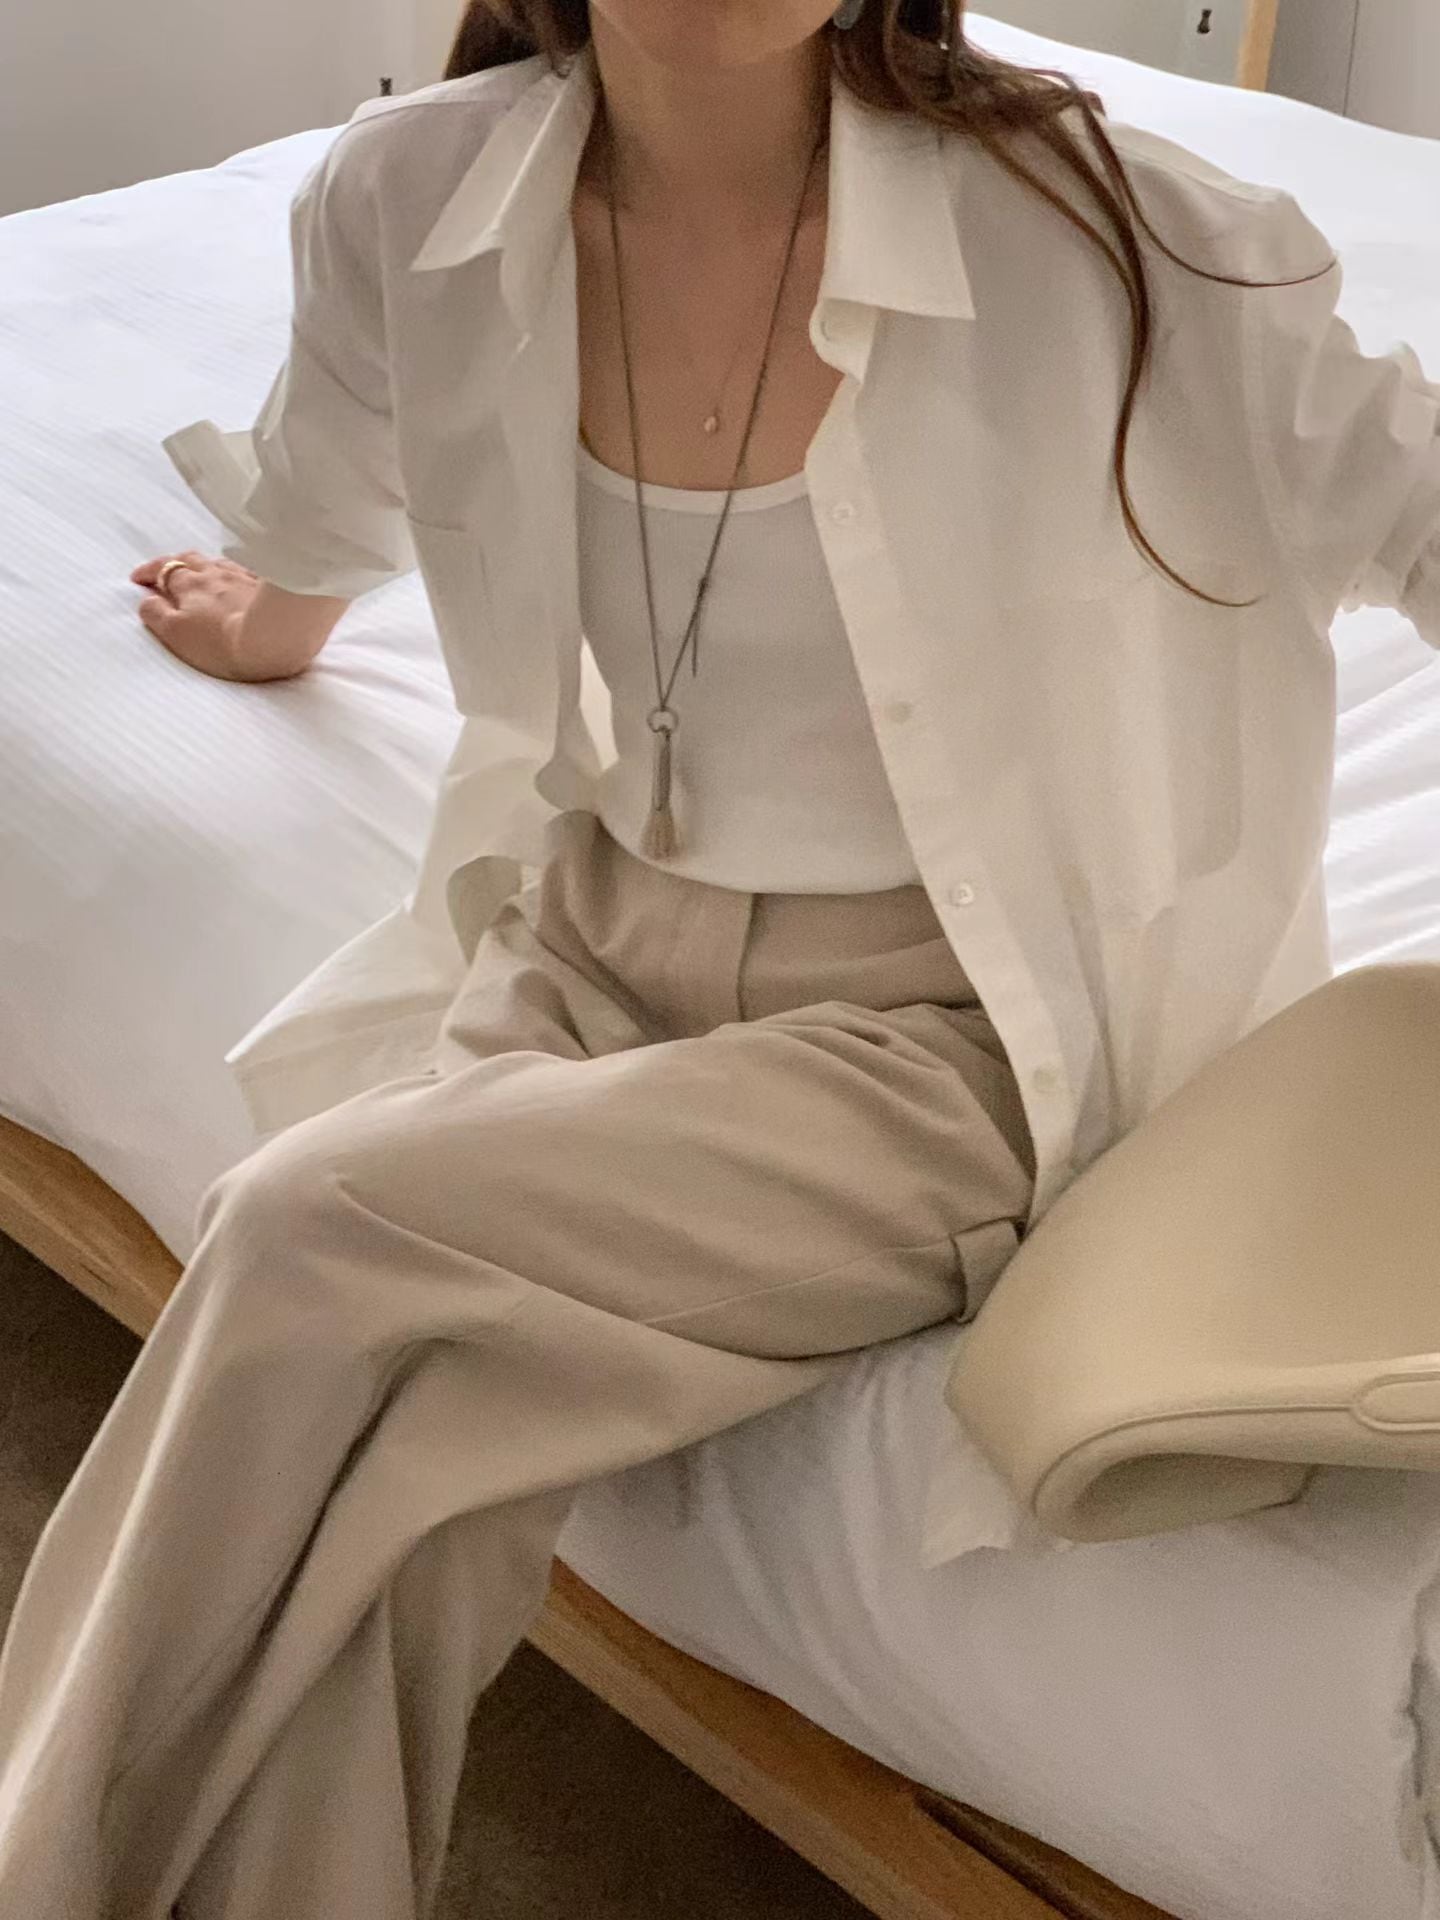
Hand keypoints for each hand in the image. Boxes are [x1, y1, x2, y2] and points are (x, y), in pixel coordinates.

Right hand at [130, 551, 266, 680]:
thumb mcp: (176, 633)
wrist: (275, 640)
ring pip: (219, 562)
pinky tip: (241, 577)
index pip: (163, 570)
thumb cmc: (222, 643)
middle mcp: (215, 574)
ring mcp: (243, 577)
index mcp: (189, 585)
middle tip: (166, 570)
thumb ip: (156, 615)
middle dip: (174, 563)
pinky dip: (237, 572)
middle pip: (190, 560)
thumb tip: (146, 600)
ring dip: (205, 566)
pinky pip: (249, 571)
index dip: (148, 572)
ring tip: (200, 572)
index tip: (138, 578)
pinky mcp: (268, 587)